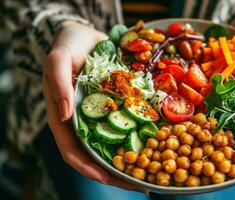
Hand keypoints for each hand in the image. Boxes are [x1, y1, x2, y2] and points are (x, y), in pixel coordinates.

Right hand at [42, 21, 143, 191]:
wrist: (87, 36)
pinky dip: (140, 137)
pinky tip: (158, 142)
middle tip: (140, 184)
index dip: (87, 166)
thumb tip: (64, 115)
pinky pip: (129, 125)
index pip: (71, 149)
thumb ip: (57, 83)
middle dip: (116, 172)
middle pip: (97, 154)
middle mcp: (83, 121)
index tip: (107, 178)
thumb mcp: (57, 59)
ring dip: (131, 160)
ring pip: (115, 143)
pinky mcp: (117, 107)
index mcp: (63, 117)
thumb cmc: (69, 45)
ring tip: (153, 171)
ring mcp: (101, 116)